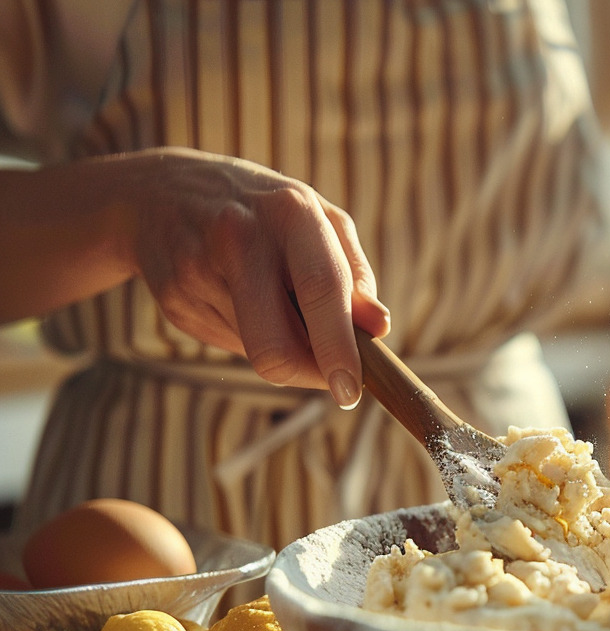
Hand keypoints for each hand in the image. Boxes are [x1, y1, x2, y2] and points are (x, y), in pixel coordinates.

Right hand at [119, 148, 388, 406]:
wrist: (161, 189)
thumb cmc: (265, 212)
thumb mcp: (318, 220)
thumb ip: (354, 273)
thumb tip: (378, 327)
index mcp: (290, 211)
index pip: (321, 290)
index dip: (339, 349)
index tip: (352, 391)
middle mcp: (240, 236)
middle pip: (275, 345)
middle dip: (308, 374)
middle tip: (334, 384)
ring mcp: (198, 268)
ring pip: (256, 351)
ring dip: (281, 346)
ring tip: (272, 303)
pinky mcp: (173, 298)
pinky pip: (227, 344)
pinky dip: (247, 336)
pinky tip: (235, 298)